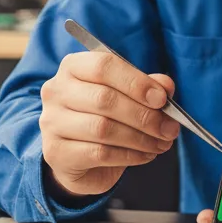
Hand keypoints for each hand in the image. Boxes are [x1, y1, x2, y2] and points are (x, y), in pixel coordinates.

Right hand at [40, 49, 179, 196]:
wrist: (78, 156)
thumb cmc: (104, 116)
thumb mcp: (127, 96)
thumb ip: (146, 86)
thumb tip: (166, 86)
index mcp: (73, 67)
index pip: (103, 66)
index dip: (136, 82)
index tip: (162, 99)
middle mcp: (57, 91)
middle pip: (104, 99)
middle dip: (144, 115)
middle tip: (169, 128)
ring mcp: (52, 123)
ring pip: (103, 128)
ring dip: (140, 138)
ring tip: (161, 143)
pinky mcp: (56, 152)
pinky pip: (99, 153)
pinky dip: (130, 155)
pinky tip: (146, 154)